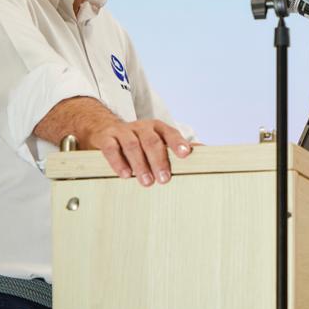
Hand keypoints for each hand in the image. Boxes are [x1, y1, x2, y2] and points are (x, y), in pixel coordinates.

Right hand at [35, 97, 191, 185]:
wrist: (102, 127)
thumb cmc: (136, 139)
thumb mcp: (157, 140)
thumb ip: (177, 146)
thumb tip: (205, 150)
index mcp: (156, 128)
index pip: (169, 133)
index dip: (178, 143)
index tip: (186, 154)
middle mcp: (141, 127)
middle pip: (152, 141)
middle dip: (159, 160)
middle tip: (164, 179)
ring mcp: (123, 131)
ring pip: (133, 145)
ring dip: (141, 164)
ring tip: (147, 181)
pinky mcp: (106, 137)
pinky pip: (112, 148)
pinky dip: (118, 161)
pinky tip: (124, 174)